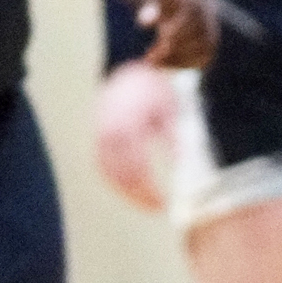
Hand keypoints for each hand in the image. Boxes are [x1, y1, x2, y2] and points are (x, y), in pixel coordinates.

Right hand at [95, 60, 178, 210]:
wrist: (129, 75)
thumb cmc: (153, 92)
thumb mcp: (170, 112)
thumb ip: (175, 139)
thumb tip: (183, 166)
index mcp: (128, 127)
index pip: (138, 168)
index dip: (150, 189)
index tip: (164, 201)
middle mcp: (109, 135)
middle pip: (121, 176)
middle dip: (139, 195)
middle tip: (157, 207)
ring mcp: (100, 138)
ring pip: (109, 175)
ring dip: (126, 193)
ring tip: (146, 203)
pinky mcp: (98, 141)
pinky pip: (104, 168)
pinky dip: (116, 182)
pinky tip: (131, 191)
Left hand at [110, 0, 217, 69]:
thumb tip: (147, 22)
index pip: (194, 13)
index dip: (177, 34)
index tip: (152, 52)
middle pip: (207, 33)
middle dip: (179, 52)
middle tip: (149, 59)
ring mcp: (209, 8)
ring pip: (209, 44)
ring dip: (184, 59)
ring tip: (153, 61)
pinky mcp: (203, 19)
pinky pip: (205, 47)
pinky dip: (187, 59)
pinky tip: (163, 60)